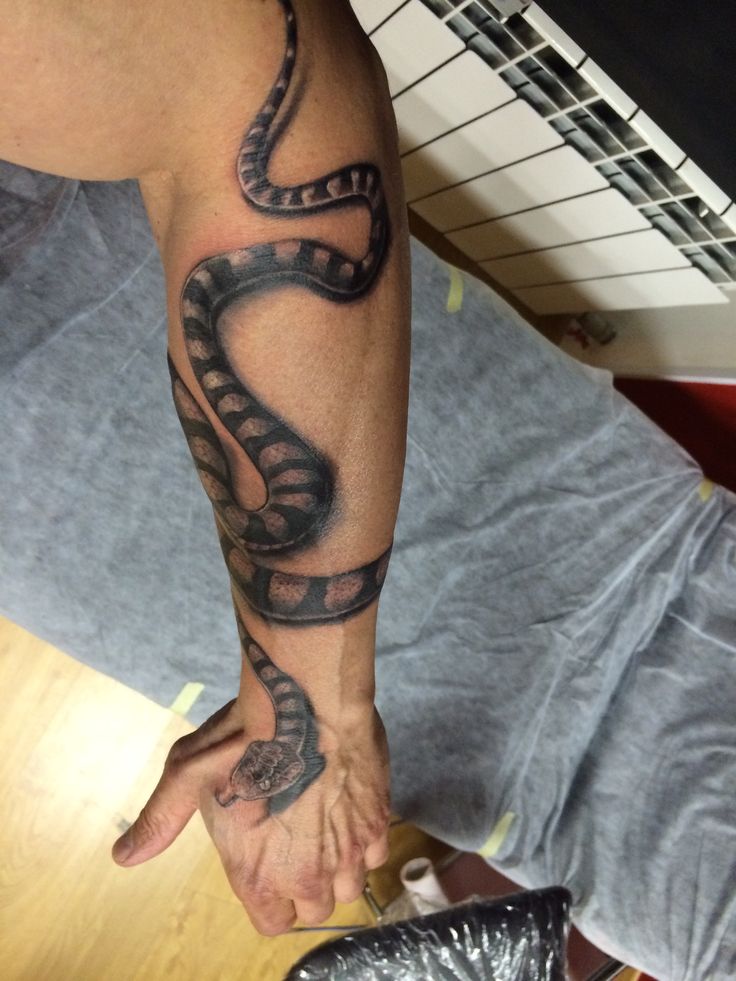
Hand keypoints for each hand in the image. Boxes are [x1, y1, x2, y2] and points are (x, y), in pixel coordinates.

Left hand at [111, 698, 390, 933]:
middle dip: (306, 884)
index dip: (270, 900)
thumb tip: (123, 856)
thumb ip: (159, 822)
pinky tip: (346, 813)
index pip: (272, 923)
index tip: (267, 869)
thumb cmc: (244, 737)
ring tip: (323, 830)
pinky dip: (364, 841)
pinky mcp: (377, 820)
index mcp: (258, 873)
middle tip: (295, 842)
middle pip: (316, 908)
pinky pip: (376, 854)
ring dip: (339, 866)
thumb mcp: (186, 775)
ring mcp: (349, 849)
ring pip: (351, 886)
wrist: (304, 700)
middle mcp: (308, 873)